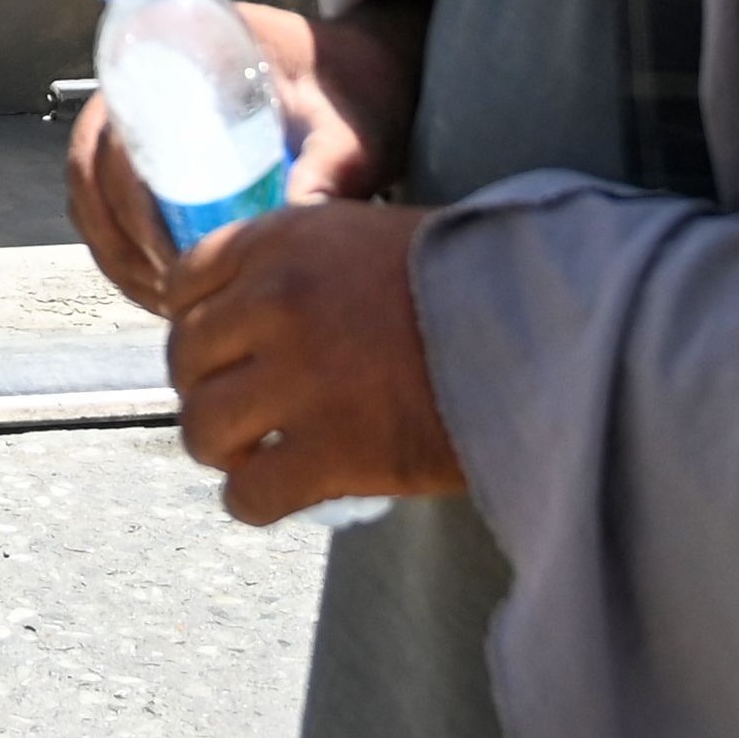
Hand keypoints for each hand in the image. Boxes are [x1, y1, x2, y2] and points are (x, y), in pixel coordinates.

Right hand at [65, 0, 416, 311]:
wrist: (365, 74)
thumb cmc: (359, 90)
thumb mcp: (351, 131)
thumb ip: (330, 171)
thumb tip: (293, 228)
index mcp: (184, 51)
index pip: (115, 127)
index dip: (129, 201)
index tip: (173, 255)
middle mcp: (145, 78)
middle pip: (90, 166)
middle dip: (120, 238)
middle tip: (173, 287)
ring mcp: (140, 116)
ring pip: (91, 192)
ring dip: (117, 251)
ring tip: (169, 298)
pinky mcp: (150, 151)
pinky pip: (109, 205)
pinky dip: (123, 250)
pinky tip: (161, 288)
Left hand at [163, 198, 463, 519]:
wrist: (553, 332)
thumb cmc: (482, 280)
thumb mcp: (376, 235)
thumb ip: (309, 261)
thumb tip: (263, 304)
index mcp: (286, 238)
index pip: (186, 281)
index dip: (197, 321)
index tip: (223, 348)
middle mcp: (277, 301)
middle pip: (185, 360)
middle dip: (206, 389)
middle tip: (242, 412)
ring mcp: (299, 378)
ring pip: (203, 429)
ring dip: (225, 449)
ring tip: (258, 456)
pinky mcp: (330, 452)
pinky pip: (249, 494)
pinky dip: (255, 502)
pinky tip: (282, 496)